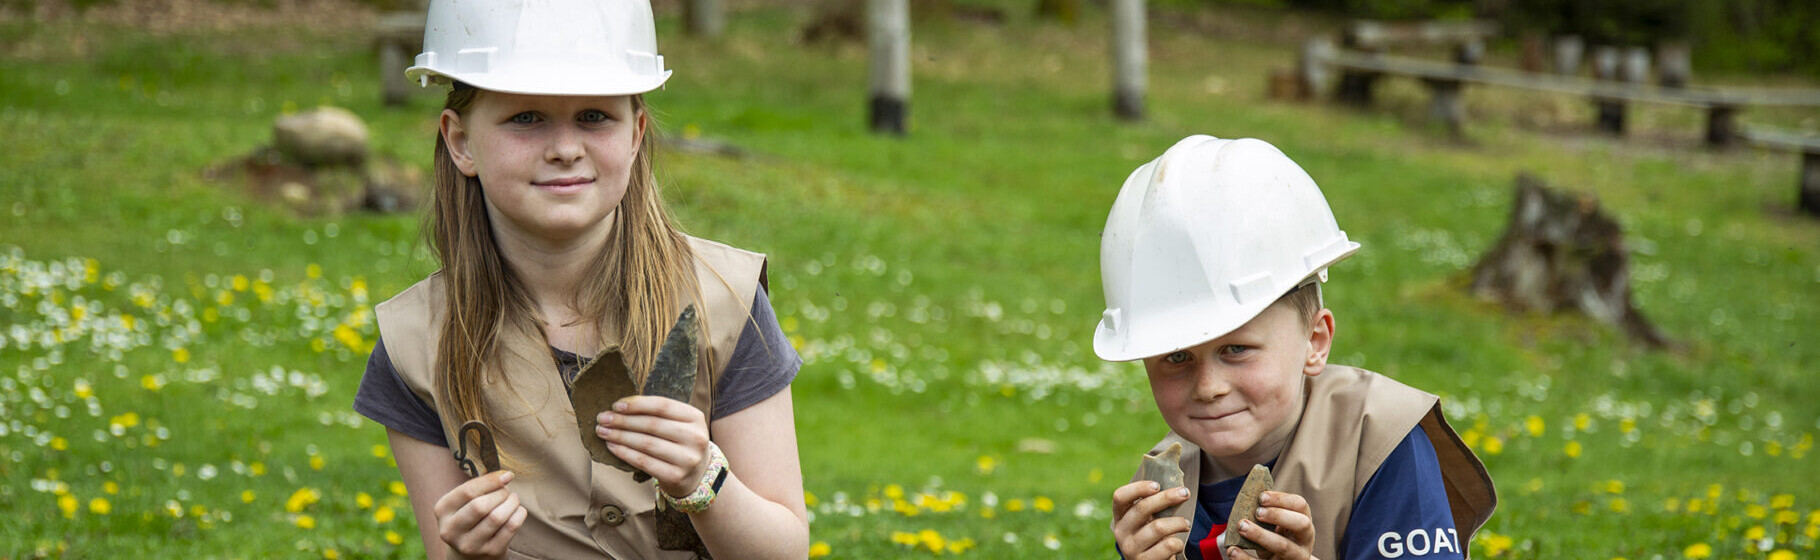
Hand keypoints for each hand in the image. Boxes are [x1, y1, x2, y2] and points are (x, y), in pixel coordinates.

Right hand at [433, 470, 527, 558]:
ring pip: (497, 517)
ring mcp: (470, 545)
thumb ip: (479, 487)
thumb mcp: (463, 503)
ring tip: (513, 499)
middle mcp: (451, 530)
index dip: (491, 481)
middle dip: (500, 494)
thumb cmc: (470, 518)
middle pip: (480, 506)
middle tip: (507, 491)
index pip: (467, 491)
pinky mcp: (490, 552)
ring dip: (512, 503)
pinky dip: (519, 514)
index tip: (507, 475)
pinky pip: (511, 527)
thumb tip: (505, 476)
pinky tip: (518, 511)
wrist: (468, 554)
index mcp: (442, 511)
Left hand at [596, 395, 711, 497]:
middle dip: (623, 421)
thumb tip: (619, 408)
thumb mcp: (678, 423)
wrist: (696, 474)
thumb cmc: (679, 442)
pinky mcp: (676, 476)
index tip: (615, 405)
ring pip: (646, 443)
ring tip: (603, 432)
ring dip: (620, 436)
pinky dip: (624, 453)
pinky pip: (644, 462)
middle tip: (602, 419)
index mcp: (695, 417)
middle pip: (652, 424)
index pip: (662, 405)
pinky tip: (612, 446)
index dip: (637, 404)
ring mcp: (687, 458)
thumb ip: (657, 413)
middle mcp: (695, 437)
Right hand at [1112, 480, 1192, 559]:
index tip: (1157, 485)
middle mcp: (1121, 532)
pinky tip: (1178, 543)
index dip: (1138, 488)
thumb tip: (1175, 487)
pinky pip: (1168, 546)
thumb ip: (1152, 505)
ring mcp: (1130, 548)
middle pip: (1142, 508)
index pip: (1120, 497)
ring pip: (1158, 527)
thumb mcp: (1146, 521)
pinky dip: (1179, 542)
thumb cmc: (1151, 537)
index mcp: (1120, 517)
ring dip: (1178, 522)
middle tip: (1185, 493)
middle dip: (1167, 497)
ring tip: (1185, 524)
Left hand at [1225, 491, 1316, 559]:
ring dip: (1261, 535)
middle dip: (1279, 515)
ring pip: (1283, 546)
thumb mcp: (1279, 526)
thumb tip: (1248, 490)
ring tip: (1242, 526)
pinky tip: (1232, 550)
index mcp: (1303, 523)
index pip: (1300, 505)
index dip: (1281, 499)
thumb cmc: (1277, 540)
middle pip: (1301, 524)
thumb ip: (1268, 511)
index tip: (1261, 497)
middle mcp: (1303, 540)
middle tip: (1257, 512)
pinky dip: (1245, 558)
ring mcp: (1294, 557)